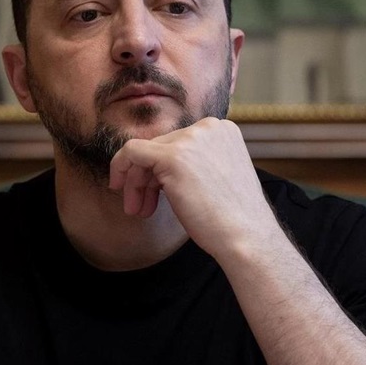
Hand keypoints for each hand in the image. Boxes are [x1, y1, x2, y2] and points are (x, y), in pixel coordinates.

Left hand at [108, 119, 278, 259]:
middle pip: (161, 147)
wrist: (244, 237)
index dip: (162, 170)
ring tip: (138, 211)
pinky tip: (121, 190)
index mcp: (223, 131)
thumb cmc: (232, 219)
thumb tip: (156, 168)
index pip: (179, 143)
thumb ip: (194, 164)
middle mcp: (209, 127)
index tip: (155, 194)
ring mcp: (191, 139)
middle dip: (146, 179)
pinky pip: (132, 152)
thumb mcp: (216, 178)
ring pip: (145, 152)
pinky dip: (120, 168)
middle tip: (141, 207)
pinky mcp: (172, 156)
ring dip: (137, 182)